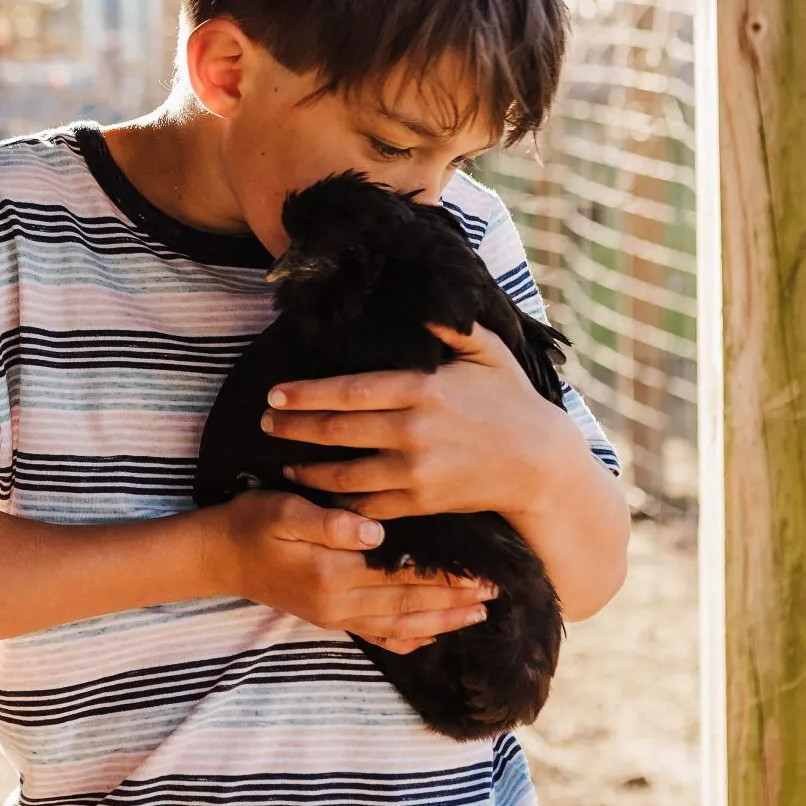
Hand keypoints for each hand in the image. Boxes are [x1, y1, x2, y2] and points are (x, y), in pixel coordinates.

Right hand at [201, 490, 495, 653]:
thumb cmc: (251, 523)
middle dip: (455, 601)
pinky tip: (428, 637)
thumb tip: (377, 530)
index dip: (446, 576)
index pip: (404, 576)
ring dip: (441, 622)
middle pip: (411, 604)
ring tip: (477, 618)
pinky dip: (407, 639)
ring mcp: (335, 615)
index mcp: (335, 572)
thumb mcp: (284, 510)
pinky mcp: (329, 618)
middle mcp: (340, 602)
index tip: (483, 572)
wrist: (217, 556)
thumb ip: (331, 523)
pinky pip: (376, 636)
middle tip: (497, 596)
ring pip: (400, 625)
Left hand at [262, 323, 579, 524]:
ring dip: (308, 469)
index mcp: (422, 389)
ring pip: (345, 475)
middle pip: (336, 431)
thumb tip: (421, 298)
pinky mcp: (422, 503)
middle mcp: (412, 431)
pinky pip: (369, 507)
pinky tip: (320, 497)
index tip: (274, 395)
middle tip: (264, 425)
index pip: (349, 391)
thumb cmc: (512, 401)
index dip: (306, 395)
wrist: (541, 464)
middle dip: (294, 429)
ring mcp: (416, 471)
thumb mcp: (487, 351)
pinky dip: (340, 505)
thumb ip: (451, 325)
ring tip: (283, 461)